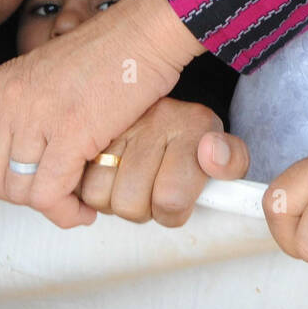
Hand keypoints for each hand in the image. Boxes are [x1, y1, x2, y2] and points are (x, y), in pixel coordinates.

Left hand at [0, 0, 205, 241]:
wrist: (146, 32)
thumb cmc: (108, 57)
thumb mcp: (47, 77)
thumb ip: (23, 113)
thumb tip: (19, 163)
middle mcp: (10, 98)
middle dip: (19, 193)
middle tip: (53, 188)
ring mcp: (38, 114)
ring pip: (17, 190)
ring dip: (48, 205)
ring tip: (75, 197)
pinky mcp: (71, 131)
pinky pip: (50, 195)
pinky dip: (67, 211)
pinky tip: (84, 208)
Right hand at [77, 98, 249, 225]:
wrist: (163, 94)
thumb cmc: (196, 140)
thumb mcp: (225, 152)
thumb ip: (231, 160)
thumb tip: (211, 155)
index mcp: (192, 125)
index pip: (172, 197)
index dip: (172, 214)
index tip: (173, 207)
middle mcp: (156, 119)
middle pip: (131, 204)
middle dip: (140, 210)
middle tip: (150, 195)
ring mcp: (118, 123)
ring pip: (99, 195)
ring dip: (111, 201)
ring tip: (128, 185)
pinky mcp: (85, 126)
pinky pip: (75, 178)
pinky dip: (87, 187)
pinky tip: (106, 175)